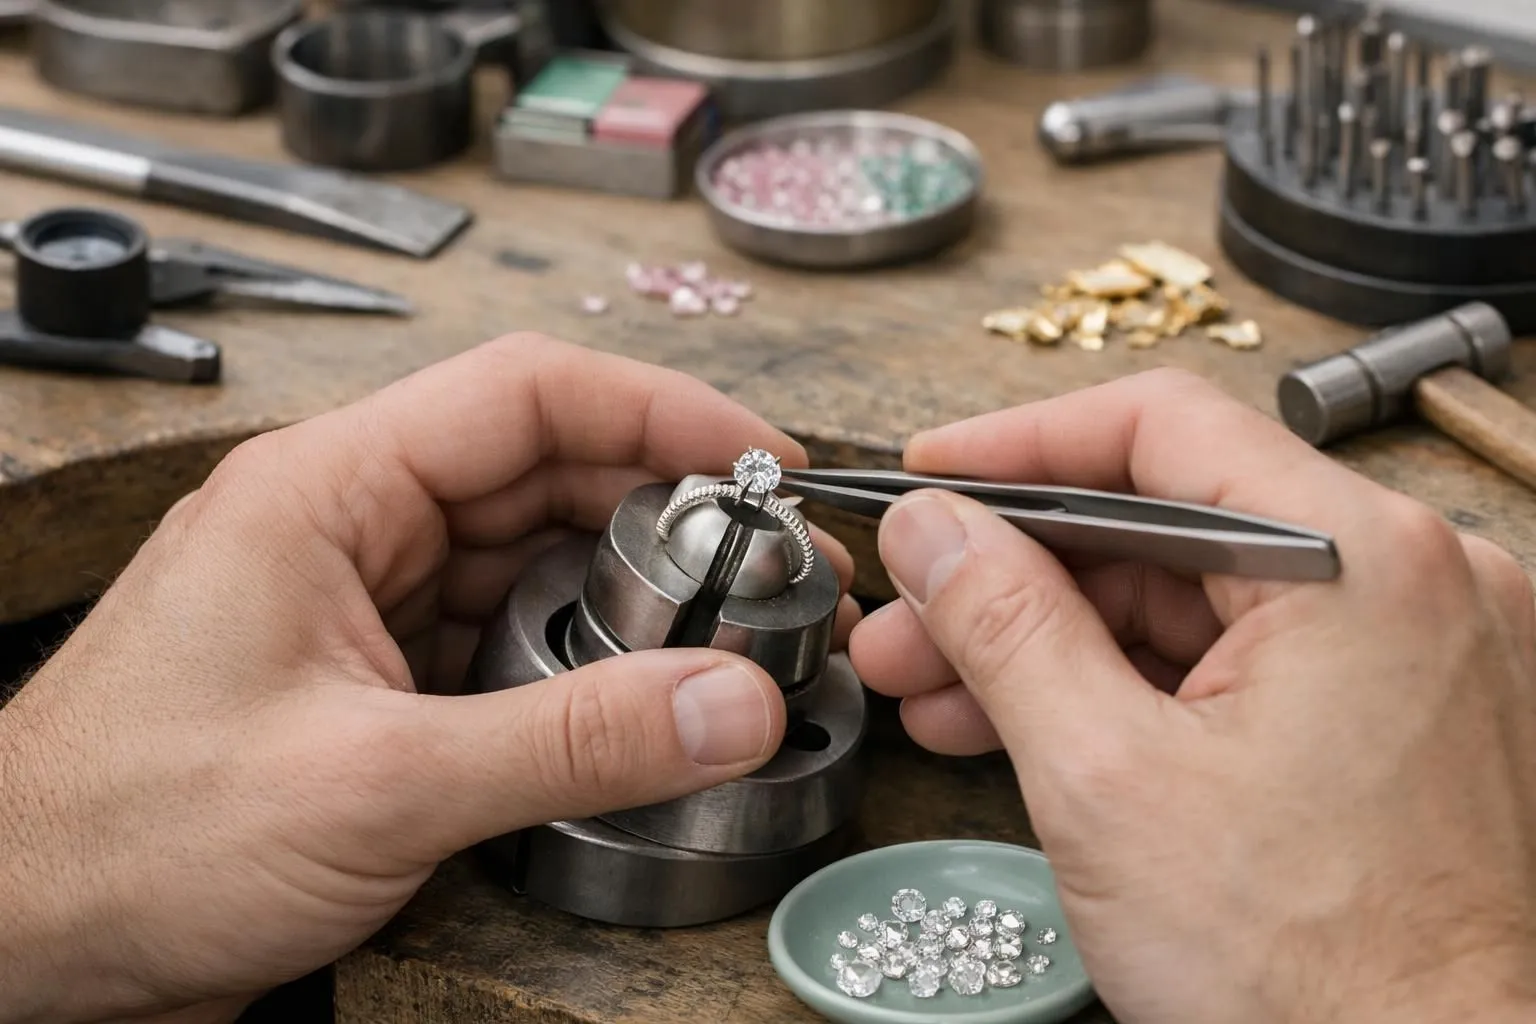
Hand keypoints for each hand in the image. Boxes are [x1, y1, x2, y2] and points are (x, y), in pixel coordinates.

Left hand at [0, 335, 858, 1023]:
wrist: (16, 941)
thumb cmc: (125, 840)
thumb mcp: (375, 786)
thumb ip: (572, 742)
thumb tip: (729, 704)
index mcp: (328, 488)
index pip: (526, 395)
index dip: (662, 409)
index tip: (761, 458)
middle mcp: (347, 523)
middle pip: (541, 470)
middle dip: (666, 508)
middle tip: (770, 566)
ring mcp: (357, 599)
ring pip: (526, 555)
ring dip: (625, 588)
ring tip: (724, 631)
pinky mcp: (367, 675)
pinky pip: (497, 634)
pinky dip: (571, 655)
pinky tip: (629, 695)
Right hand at [850, 369, 1535, 1023]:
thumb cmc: (1317, 973)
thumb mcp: (1106, 778)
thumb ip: (1004, 625)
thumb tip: (933, 530)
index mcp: (1360, 561)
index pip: (1162, 427)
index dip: (1020, 444)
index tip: (932, 474)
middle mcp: (1412, 584)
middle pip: (1168, 522)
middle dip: (1013, 574)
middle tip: (907, 618)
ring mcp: (1415, 656)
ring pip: (1194, 603)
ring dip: (1056, 642)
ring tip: (938, 695)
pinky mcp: (1399, 723)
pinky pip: (1240, 668)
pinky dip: (1134, 691)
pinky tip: (1031, 731)